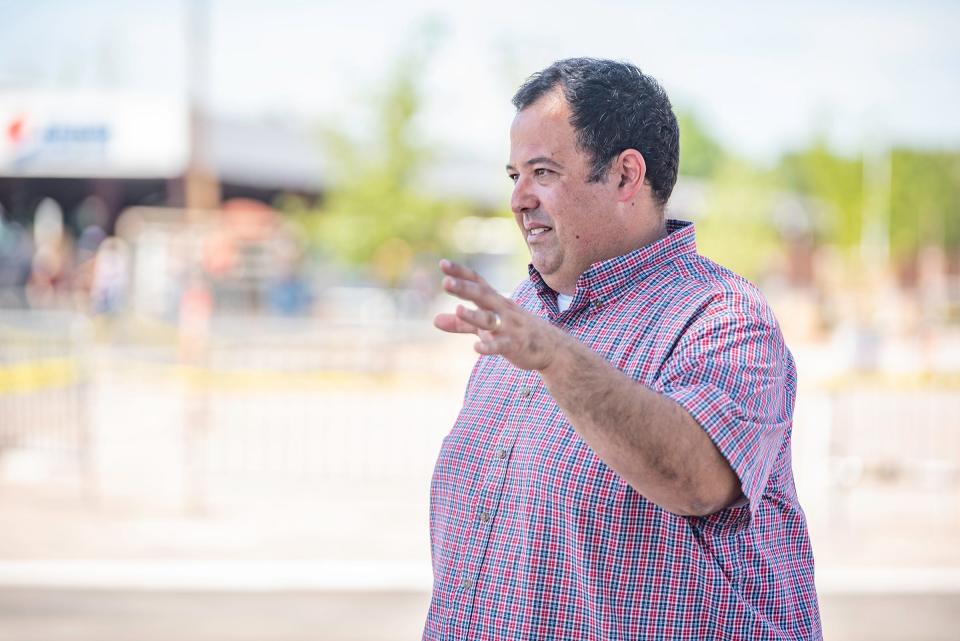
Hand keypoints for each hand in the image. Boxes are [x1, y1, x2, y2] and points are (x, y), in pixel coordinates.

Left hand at [433, 259, 562, 371]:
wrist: (552, 348)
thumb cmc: (514, 332)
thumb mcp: (486, 326)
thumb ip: (460, 324)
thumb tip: (434, 321)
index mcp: (495, 301)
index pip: (477, 282)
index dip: (461, 273)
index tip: (442, 264)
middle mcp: (501, 310)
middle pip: (482, 296)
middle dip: (464, 289)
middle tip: (445, 282)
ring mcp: (509, 327)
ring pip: (490, 319)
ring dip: (474, 315)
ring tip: (458, 310)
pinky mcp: (515, 345)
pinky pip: (501, 345)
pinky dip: (489, 346)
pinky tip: (477, 348)